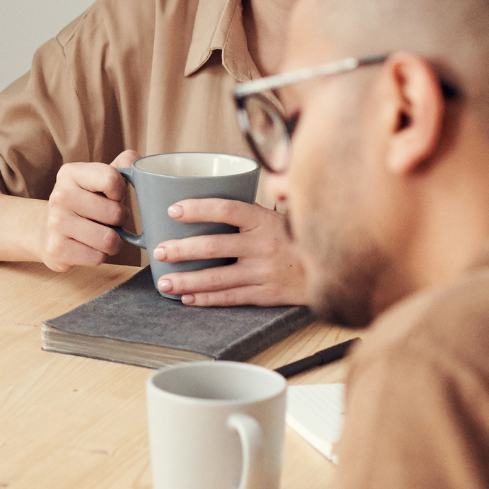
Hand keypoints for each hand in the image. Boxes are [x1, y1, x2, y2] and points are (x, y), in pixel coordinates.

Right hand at [41, 151, 136, 269]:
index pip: (112, 179)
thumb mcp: (98, 179)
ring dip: (113, 242)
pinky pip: (98, 257)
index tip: (115, 196)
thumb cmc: (84, 203)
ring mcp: (55, 223)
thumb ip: (121, 167)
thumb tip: (137, 159)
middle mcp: (59, 196)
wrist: (47, 230)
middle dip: (120, 220)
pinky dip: (100, 255)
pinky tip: (88, 247)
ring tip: (102, 234)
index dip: (121, 192)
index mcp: (71, 173)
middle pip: (116, 213)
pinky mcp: (57, 249)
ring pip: (109, 239)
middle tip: (109, 220)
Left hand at [151, 199, 303, 306]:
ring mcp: (264, 272)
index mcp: (265, 220)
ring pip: (218, 278)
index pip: (227, 209)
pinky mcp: (266, 295)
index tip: (173, 210)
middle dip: (181, 250)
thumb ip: (249, 209)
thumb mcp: (278, 215)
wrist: (330, 269)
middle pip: (215, 246)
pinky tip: (187, 298)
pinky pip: (230, 297)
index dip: (198, 208)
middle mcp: (263, 245)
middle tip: (158, 251)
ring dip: (187, 281)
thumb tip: (211, 189)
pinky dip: (206, 299)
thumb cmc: (297, 238)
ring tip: (164, 282)